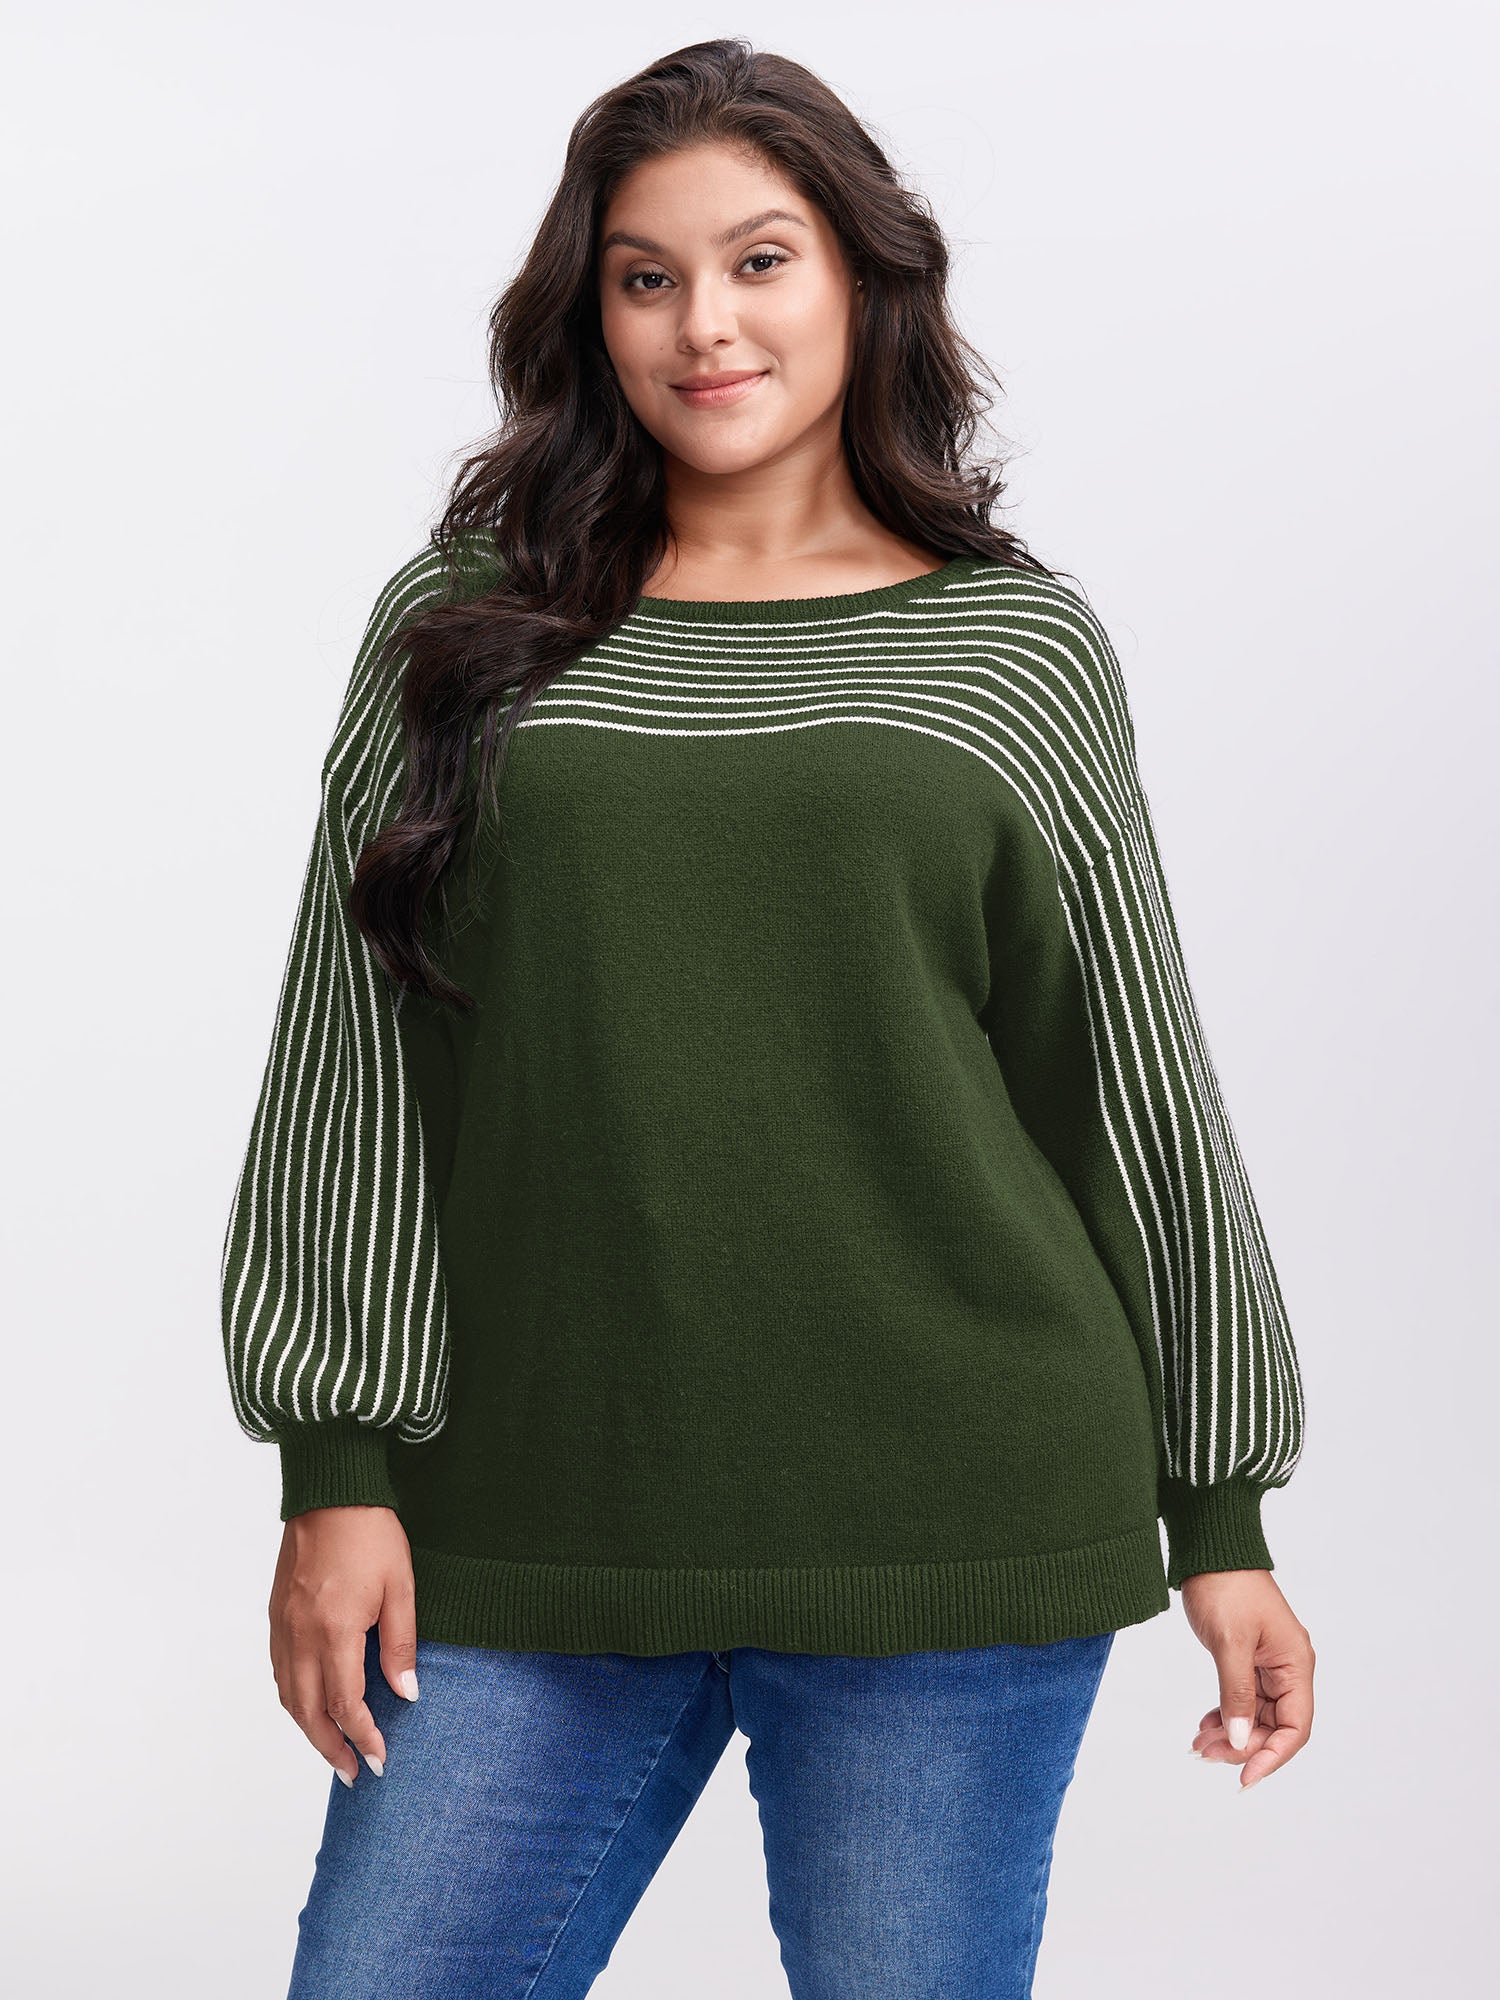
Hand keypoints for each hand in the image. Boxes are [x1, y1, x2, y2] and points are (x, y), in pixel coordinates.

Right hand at [268, 1504, 419, 1786]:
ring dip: (309, 1730)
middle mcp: (300, 1636)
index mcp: (334, 1631)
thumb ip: (400, 1644)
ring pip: (289, 1696)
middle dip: (331, 1749)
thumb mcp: (400, 1587)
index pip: (345, 1704)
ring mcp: (283, 1627)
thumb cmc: (371, 1534)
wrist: (331, 1492)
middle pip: (309, 1712)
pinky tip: (310, 1707)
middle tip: (356, 1773)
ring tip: (334, 1751)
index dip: (363, 1737)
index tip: (380, 1759)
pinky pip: (280, 1672)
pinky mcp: (276, 1615)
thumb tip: (406, 1694)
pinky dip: (294, 1700)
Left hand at [1180, 1568, 1314, 1789]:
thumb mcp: (1230, 1642)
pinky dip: (1225, 1714)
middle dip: (1243, 1746)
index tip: (1244, 1777)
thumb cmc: (1225, 1586)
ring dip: (1231, 1733)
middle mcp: (1288, 1667)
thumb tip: (1240, 1740)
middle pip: (1274, 1725)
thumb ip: (1236, 1693)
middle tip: (1205, 1755)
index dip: (1272, 1756)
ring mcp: (1268, 1663)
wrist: (1210, 1548)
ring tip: (1198, 1744)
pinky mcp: (1248, 1658)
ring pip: (1256, 1715)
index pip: (1295, 1726)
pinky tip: (1204, 1725)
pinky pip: (1243, 1698)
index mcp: (1295, 1663)